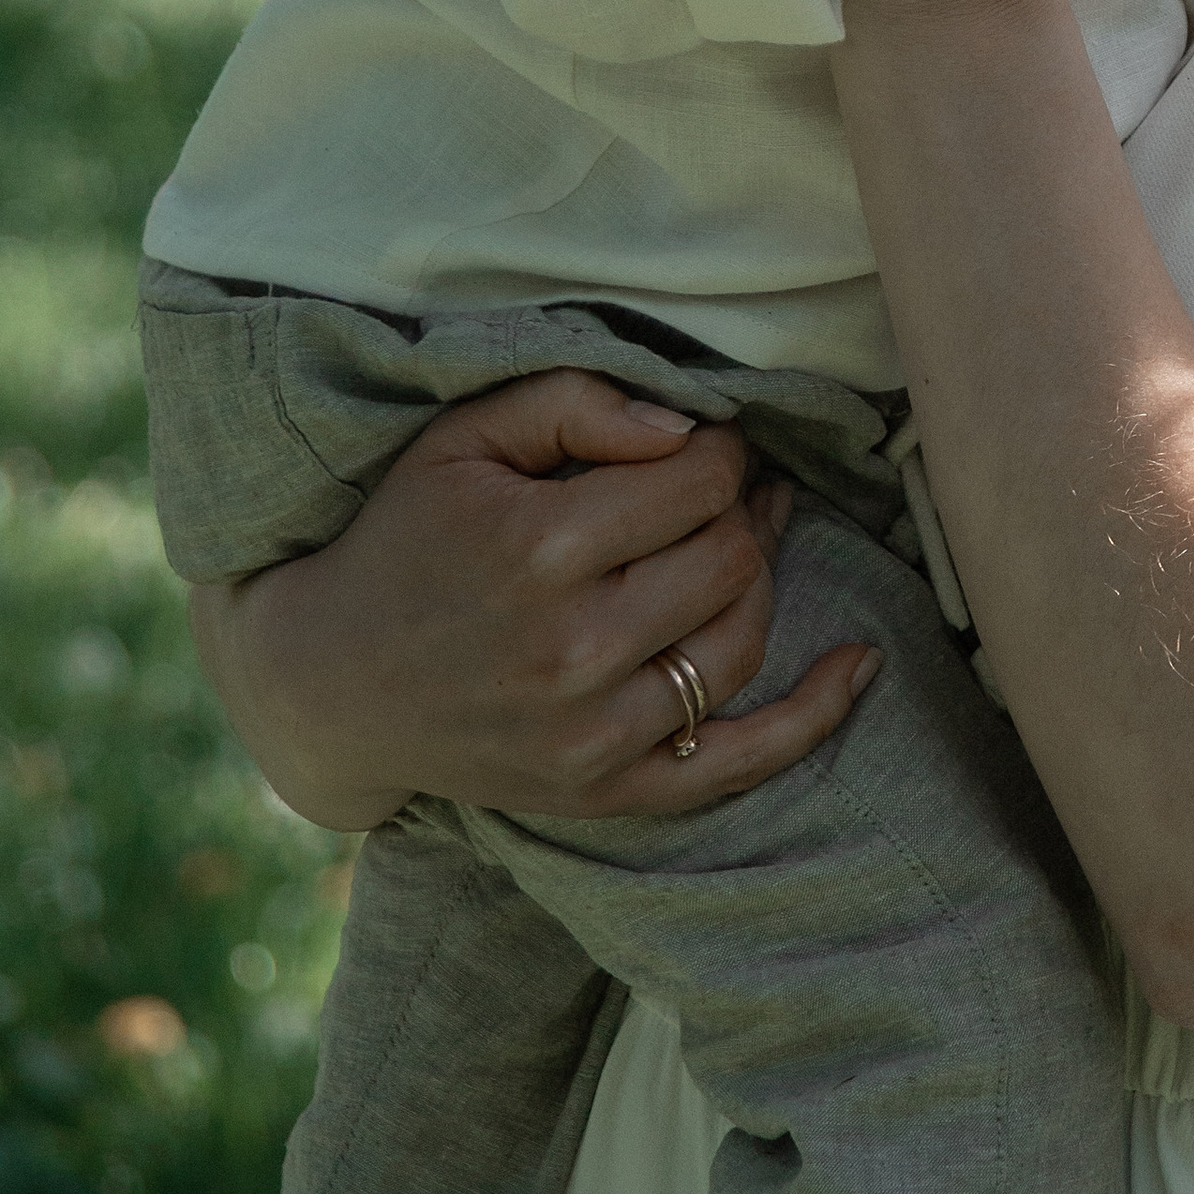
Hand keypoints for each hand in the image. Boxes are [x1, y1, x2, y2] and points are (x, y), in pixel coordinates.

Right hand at [187, 372, 879, 828]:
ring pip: (740, 639)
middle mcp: (572, 648)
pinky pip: (732, 764)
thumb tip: (685, 426)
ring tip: (743, 536)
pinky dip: (810, 717)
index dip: (721, 448)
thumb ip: (575, 403)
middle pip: (728, 555)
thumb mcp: (464, 438)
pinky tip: (859, 664)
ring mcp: (590, 732)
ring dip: (759, 578)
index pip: (698, 480)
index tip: (706, 441)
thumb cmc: (406, 537)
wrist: (334, 683)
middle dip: (742, 506)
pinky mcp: (601, 790)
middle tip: (724, 485)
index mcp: (539, 548)